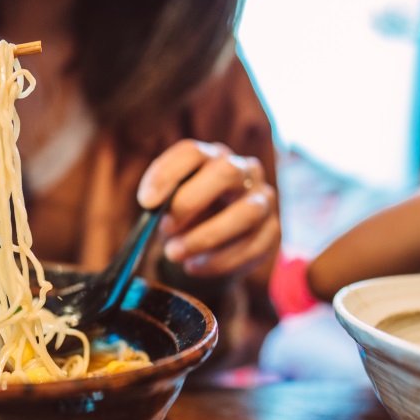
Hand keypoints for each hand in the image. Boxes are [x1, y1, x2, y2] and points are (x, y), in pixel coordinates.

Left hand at [136, 139, 279, 277]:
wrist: (207, 247)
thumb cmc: (183, 218)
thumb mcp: (167, 206)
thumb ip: (161, 202)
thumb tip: (154, 207)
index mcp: (211, 157)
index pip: (192, 153)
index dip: (167, 175)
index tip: (146, 202)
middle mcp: (243, 171)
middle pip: (225, 173)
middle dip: (190, 202)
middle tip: (164, 228)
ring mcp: (262, 199)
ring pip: (245, 213)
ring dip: (206, 237)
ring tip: (175, 254)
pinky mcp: (273, 230)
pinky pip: (254, 246)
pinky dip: (220, 261)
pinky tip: (194, 267)